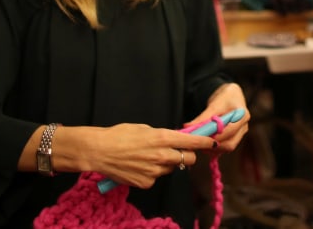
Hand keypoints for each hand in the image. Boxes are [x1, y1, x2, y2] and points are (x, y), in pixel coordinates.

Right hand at [89, 124, 219, 188]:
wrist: (100, 151)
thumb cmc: (120, 135)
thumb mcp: (145, 129)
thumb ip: (162, 135)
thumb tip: (173, 139)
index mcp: (163, 138)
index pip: (192, 141)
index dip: (205, 142)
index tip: (212, 142)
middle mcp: (162, 156)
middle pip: (188, 159)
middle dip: (187, 155)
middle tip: (179, 151)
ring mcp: (155, 171)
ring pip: (171, 169)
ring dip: (168, 164)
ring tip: (149, 157)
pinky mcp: (147, 183)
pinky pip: (157, 177)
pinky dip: (153, 172)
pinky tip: (139, 166)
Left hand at [184, 82, 249, 152]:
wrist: (231, 96)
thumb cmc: (225, 97)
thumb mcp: (214, 104)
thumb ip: (203, 117)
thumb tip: (188, 127)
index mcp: (243, 115)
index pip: (230, 131)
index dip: (216, 137)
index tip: (202, 138)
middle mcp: (244, 126)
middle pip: (230, 144)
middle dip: (214, 146)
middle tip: (200, 143)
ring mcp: (241, 133)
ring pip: (228, 147)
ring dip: (214, 148)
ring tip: (201, 143)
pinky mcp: (236, 137)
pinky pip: (226, 146)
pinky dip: (216, 147)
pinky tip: (206, 143)